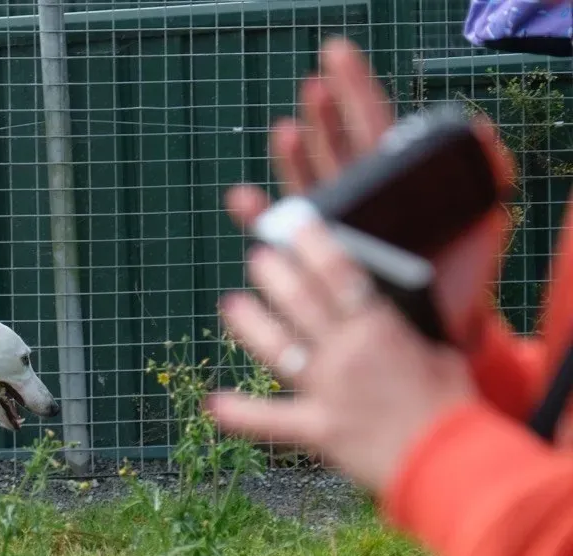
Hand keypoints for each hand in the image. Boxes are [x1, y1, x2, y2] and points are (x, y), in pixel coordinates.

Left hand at [209, 222, 475, 493]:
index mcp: (380, 328)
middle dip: (276, 275)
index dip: (312, 244)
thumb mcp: (436, 351)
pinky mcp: (319, 430)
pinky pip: (272, 421)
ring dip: (252, 324)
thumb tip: (386, 304)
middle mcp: (347, 353)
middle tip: (258, 256)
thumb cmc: (449, 404)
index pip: (341, 274)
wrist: (451, 460)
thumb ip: (407, 326)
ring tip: (231, 304)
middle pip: (302, 303)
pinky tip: (212, 405)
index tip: (291, 221)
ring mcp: (329, 391)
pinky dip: (241, 414)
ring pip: (279, 348)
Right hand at [225, 37, 514, 346]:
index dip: (354, 88)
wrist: (437, 331)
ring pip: (307, 179)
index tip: (336, 55)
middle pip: (335, 144)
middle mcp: (358, 195)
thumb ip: (482, 173)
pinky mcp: (313, 255)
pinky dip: (258, 216)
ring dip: (295, 156)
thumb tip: (478, 131)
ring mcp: (333, 223)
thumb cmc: (458, 278)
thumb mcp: (480, 219)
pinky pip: (279, 232)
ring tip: (288, 132)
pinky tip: (244, 200)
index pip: (372, 124)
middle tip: (314, 88)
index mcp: (392, 179)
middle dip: (325, 114)